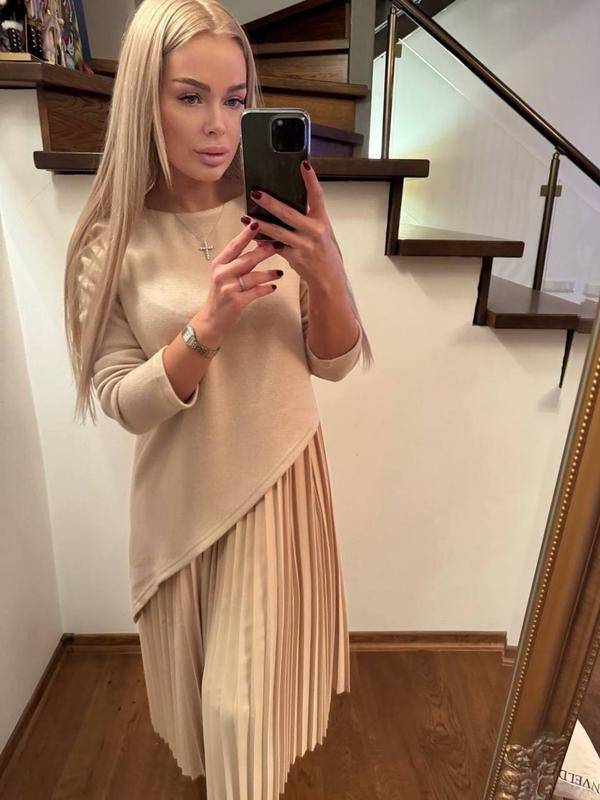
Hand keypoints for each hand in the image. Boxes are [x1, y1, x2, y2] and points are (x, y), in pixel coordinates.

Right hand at [193, 221, 283, 340]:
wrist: (212, 319)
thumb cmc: (221, 294)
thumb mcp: (224, 274)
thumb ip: (238, 261)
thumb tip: (259, 244)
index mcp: (219, 264)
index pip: (234, 246)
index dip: (246, 234)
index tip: (258, 223)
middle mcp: (222, 274)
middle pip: (247, 259)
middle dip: (264, 251)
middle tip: (279, 244)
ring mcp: (228, 288)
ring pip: (253, 276)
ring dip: (269, 273)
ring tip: (280, 272)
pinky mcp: (236, 302)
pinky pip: (256, 292)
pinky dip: (266, 289)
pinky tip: (273, 287)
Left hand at [243, 160, 344, 288]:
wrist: (329, 278)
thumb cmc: (325, 253)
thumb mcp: (322, 232)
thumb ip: (309, 218)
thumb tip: (291, 203)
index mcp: (322, 221)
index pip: (317, 196)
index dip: (310, 180)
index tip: (303, 164)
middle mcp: (314, 231)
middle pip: (288, 213)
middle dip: (270, 203)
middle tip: (256, 192)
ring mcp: (303, 245)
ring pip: (277, 232)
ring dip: (259, 224)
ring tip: (245, 217)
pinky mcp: (294, 258)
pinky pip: (274, 247)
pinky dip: (263, 243)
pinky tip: (252, 238)